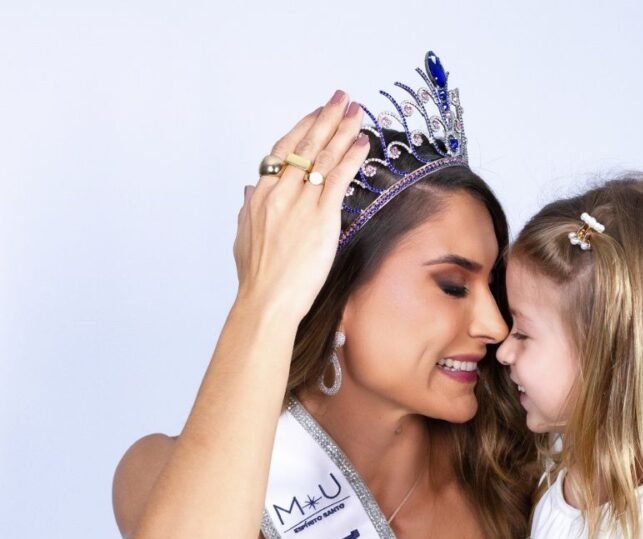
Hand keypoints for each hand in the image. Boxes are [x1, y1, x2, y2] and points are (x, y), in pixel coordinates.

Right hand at [234, 91, 369, 321]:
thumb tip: (251, 190)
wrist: (266, 301)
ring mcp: (300, 203)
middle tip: (341, 98)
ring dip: (343, 130)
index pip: (282, 151)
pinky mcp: (321, 217)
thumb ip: (248, 210)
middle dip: (326, 118)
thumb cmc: (257, 278)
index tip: (316, 114)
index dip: (303, 129)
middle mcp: (279, 192)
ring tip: (357, 112)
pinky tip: (363, 143)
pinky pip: (338, 178)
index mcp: (260, 196)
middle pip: (305, 145)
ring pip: (324, 156)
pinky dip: (352, 158)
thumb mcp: (243, 237)